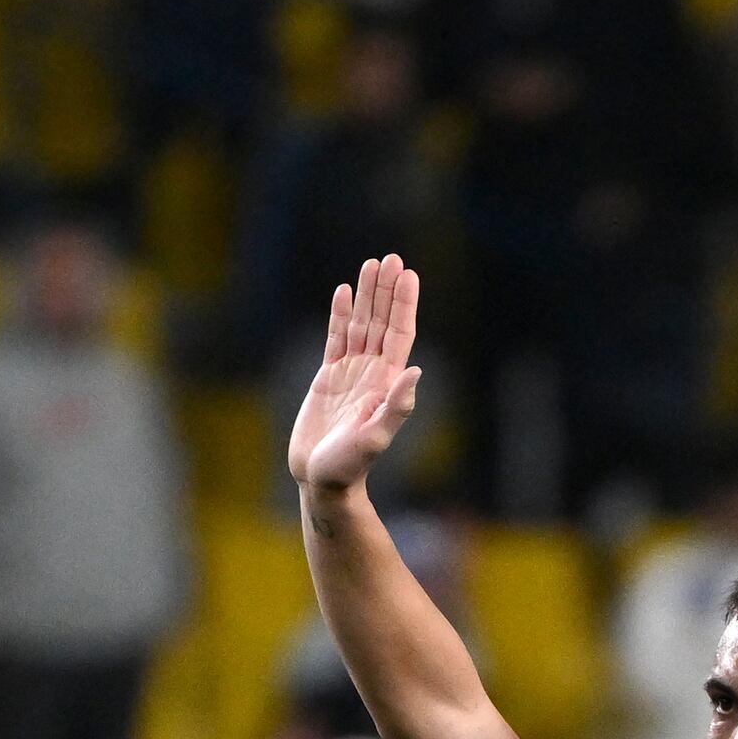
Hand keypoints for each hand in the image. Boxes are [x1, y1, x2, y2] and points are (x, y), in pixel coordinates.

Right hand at [287, 255, 429, 499]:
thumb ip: (396, 407)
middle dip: (386, 290)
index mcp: (386, 383)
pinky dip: (340, 315)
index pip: (399, 334)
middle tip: (391, 258)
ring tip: (371, 264)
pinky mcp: (329, 379)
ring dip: (366, 296)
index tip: (408, 275)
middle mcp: (372, 373)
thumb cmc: (349, 467)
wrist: (322, 481)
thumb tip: (416, 371)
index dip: (404, 305)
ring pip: (360, 325)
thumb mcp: (374, 438)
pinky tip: (343, 292)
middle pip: (382, 322)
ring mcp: (350, 373)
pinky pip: (336, 339)